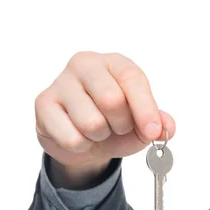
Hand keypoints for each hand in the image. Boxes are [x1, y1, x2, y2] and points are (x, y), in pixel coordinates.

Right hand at [34, 51, 175, 169]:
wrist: (82, 142)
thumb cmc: (114, 125)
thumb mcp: (141, 126)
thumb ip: (158, 124)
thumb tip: (166, 127)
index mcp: (114, 63)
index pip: (132, 78)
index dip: (145, 108)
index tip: (152, 131)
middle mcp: (86, 64)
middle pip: (112, 100)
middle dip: (121, 125)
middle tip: (118, 128)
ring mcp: (61, 82)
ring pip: (91, 123)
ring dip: (100, 137)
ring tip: (97, 131)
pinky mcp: (43, 103)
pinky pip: (72, 138)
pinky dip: (81, 146)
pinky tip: (78, 136)